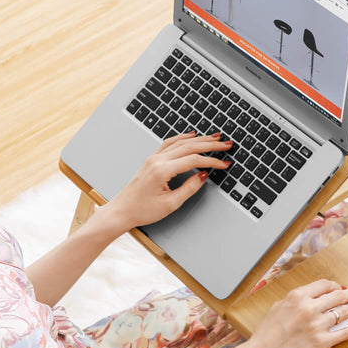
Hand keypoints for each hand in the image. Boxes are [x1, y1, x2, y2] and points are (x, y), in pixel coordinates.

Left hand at [101, 131, 231, 232]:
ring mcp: (153, 158)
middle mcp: (157, 160)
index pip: (193, 160)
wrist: (122, 210)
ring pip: (180, 142)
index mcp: (162, 170)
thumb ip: (189, 188)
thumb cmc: (142, 210)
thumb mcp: (170, 204)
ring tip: (214, 138)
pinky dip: (182, 138)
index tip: (224, 164)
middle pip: (189, 146)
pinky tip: (191, 136)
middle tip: (226, 144)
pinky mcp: (151, 160)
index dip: (212, 161)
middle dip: (210, 144)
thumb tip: (203, 176)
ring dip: (199, 139)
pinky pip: (169, 143)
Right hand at [231, 280, 347, 347]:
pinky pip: (343, 333)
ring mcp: (316, 325)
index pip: (324, 285)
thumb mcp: (276, 308)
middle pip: (338, 296)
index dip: (336, 286)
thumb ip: (293, 300)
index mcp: (296, 297)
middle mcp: (308, 308)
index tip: (341, 288)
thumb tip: (309, 297)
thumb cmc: (265, 335)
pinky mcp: (321, 343)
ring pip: (344, 313)